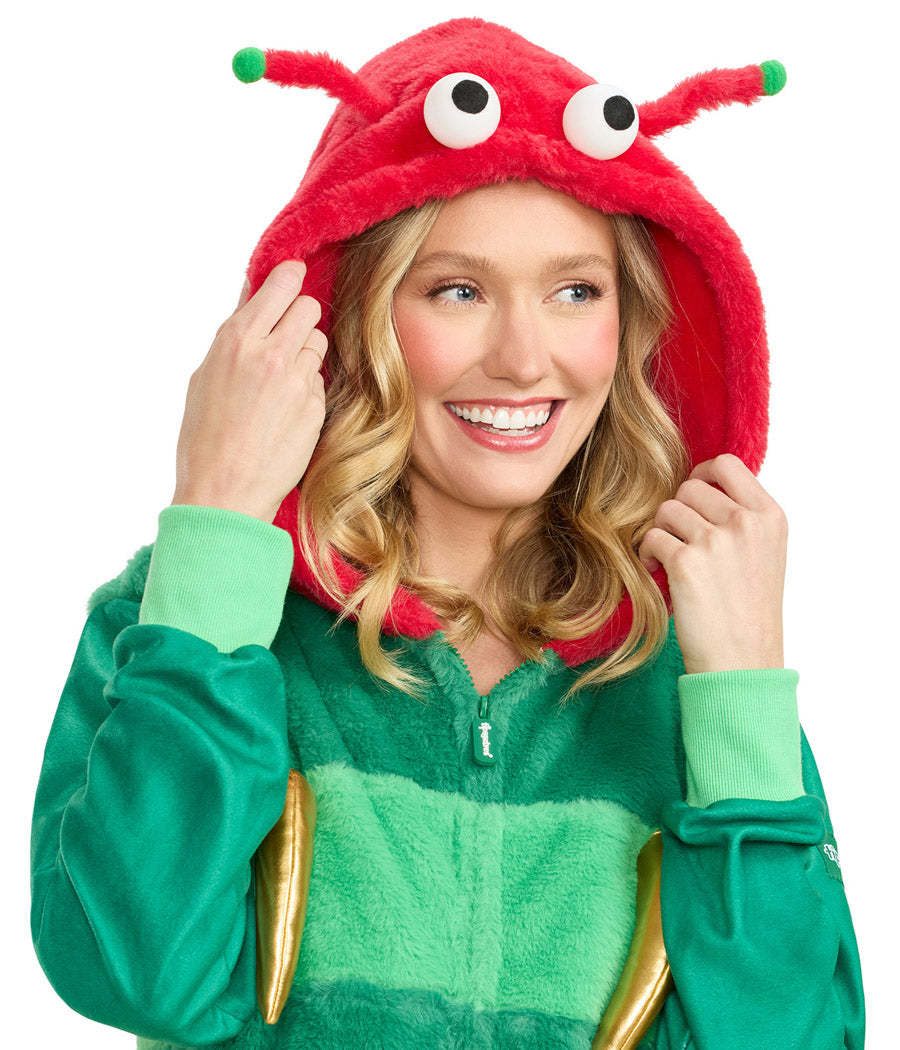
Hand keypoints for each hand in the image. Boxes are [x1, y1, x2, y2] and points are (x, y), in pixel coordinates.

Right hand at [172, 259, 328, 523]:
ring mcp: (297, 381)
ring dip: (305, 353)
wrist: (224, 492)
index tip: (294, 276)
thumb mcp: (204, 377)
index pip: (280, 285)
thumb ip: (234, 335)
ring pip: (318, 343)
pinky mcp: (315, 407)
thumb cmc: (204, 438)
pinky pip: (319, 381)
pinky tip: (286, 412)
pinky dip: (307, 389)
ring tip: (281, 381)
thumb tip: (251, 295)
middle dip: (300, 317)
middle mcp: (270, 353)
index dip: (290, 279)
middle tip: (286, 336)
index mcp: (235, 340)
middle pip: (309, 308)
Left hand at [637, 453, 787, 673]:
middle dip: (678, 513)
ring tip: (670, 561)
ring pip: (666, 510)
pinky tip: (659, 574)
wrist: (742, 661)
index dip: (701, 474)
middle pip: (689, 487)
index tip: (692, 498)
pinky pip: (651, 537)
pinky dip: (647, 555)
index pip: (727, 464)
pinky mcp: (686, 561)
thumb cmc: (748, 611)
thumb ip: (742, 517)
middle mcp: (746, 523)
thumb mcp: (764, 554)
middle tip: (681, 544)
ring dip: (661, 533)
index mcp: (770, 516)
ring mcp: (716, 540)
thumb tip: (701, 484)